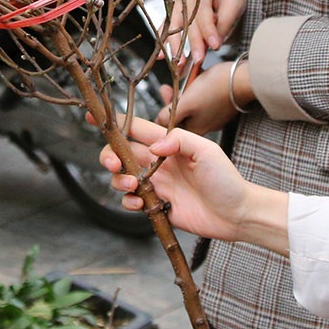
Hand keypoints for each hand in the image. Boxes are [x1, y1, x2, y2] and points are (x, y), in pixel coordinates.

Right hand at [100, 114, 271, 244]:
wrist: (237, 214)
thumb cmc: (226, 179)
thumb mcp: (206, 151)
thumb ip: (178, 140)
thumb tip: (151, 147)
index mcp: (168, 145)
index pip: (135, 129)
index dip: (114, 123)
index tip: (92, 115)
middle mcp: (158, 163)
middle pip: (120, 155)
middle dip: (110, 158)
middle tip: (116, 166)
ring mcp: (157, 185)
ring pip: (122, 180)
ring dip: (120, 182)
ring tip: (136, 188)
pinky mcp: (157, 207)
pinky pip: (132, 202)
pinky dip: (129, 203)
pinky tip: (139, 204)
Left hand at [157, 63, 238, 136]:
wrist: (245, 78)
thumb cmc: (216, 90)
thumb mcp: (186, 103)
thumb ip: (169, 115)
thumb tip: (157, 123)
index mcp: (196, 130)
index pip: (171, 128)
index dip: (162, 116)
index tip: (158, 103)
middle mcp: (206, 125)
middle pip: (181, 115)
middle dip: (171, 101)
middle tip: (166, 89)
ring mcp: (215, 114)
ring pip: (192, 105)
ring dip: (183, 93)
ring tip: (180, 81)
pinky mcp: (222, 104)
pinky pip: (204, 98)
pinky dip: (197, 89)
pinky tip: (195, 79)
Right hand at [165, 0, 246, 66]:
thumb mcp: (235, 3)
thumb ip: (224, 23)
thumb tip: (213, 45)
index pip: (203, 10)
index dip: (208, 29)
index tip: (214, 46)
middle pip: (186, 18)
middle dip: (192, 41)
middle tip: (198, 59)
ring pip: (174, 23)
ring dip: (176, 44)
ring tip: (179, 63)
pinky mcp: (174, 8)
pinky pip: (169, 26)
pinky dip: (166, 41)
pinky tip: (163, 55)